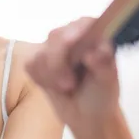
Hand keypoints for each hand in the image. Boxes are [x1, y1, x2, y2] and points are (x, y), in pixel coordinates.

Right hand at [25, 17, 119, 131]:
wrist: (88, 115)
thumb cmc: (102, 94)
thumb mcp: (108, 81)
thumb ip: (104, 65)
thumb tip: (93, 54)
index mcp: (95, 34)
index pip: (84, 23)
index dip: (75, 30)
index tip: (70, 41)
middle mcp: (73, 33)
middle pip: (56, 36)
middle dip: (59, 64)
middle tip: (69, 85)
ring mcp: (54, 45)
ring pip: (41, 53)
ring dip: (52, 76)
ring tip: (67, 87)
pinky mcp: (39, 59)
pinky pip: (31, 64)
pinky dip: (41, 79)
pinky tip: (54, 86)